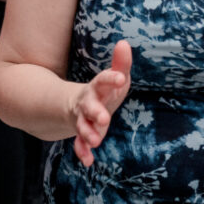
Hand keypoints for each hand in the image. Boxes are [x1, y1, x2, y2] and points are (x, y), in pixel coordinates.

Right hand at [71, 40, 131, 166]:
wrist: (81, 105)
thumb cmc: (105, 90)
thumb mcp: (115, 76)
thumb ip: (121, 63)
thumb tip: (124, 42)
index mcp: (98, 87)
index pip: (103, 80)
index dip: (111, 79)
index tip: (122, 78)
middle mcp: (88, 103)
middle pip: (89, 106)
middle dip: (95, 112)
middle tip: (104, 119)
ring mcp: (83, 119)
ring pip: (82, 126)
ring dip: (87, 133)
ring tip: (96, 141)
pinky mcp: (83, 134)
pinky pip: (80, 144)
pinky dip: (83, 152)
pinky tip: (89, 161)